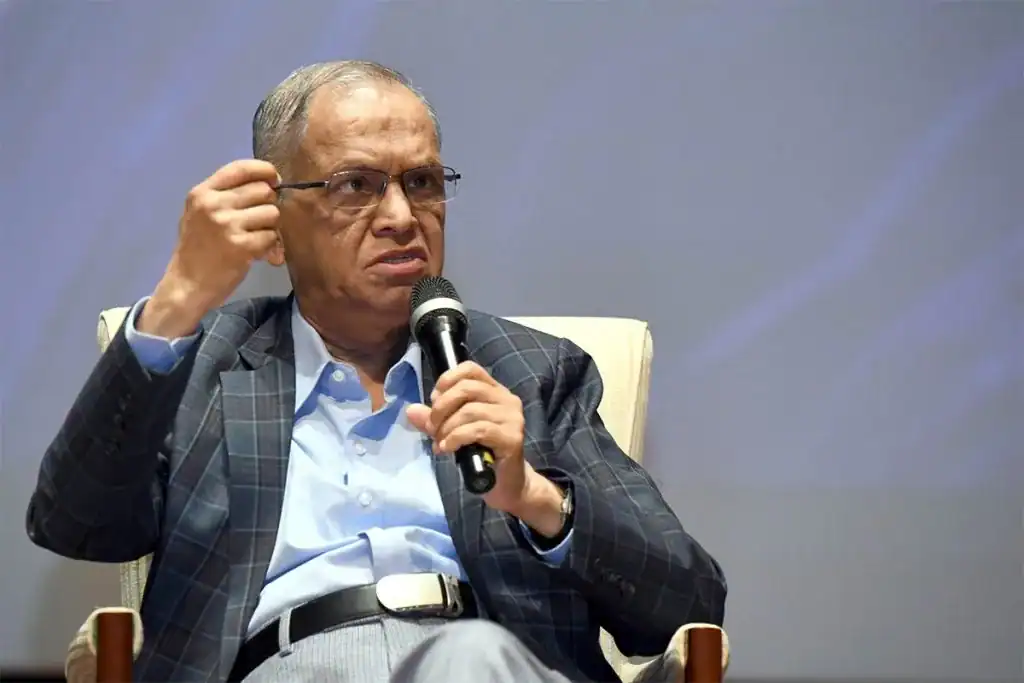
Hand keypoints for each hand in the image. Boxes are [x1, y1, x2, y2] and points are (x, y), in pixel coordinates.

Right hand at [140, 160, 281, 337]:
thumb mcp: (200, 214)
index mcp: (202, 193)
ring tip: (257, 240)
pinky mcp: (241, 246)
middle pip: (263, 191)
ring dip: (272, 228)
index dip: (265, 170)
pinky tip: (258, 254)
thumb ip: (227, 196)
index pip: (241, 168)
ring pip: (272, 213)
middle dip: (269, 206)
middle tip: (261, 222)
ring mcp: (227, 225)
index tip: (274, 180)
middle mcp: (213, 204)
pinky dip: (271, 247)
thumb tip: (269, 184)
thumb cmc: (197, 249)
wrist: (187, 285)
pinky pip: (272, 237)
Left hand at [406, 361, 532, 513]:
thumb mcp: (453, 432)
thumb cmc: (481, 455)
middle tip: (432, 427)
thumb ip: (435, 420)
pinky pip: (478, 430)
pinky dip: (456, 438)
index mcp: (495, 392)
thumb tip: (411, 411)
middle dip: (441, 407)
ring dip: (447, 428)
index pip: (470, 369)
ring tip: (440, 443)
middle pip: (467, 388)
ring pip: (470, 411)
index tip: (434, 401)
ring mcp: (512, 418)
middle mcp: (507, 400)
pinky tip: (448, 448)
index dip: (447, 380)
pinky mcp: (512, 438)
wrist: (506, 485)